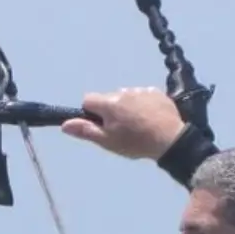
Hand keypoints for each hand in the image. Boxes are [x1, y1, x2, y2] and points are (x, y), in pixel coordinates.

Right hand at [60, 88, 186, 160]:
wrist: (170, 140)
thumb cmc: (135, 143)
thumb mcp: (108, 141)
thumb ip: (86, 131)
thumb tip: (65, 124)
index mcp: (109, 103)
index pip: (88, 99)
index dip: (91, 113)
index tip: (100, 125)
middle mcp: (123, 91)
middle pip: (108, 98)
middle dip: (110, 110)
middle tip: (121, 129)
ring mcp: (141, 90)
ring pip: (125, 96)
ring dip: (126, 107)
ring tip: (137, 125)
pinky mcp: (156, 92)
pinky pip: (142, 96)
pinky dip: (142, 105)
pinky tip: (149, 119)